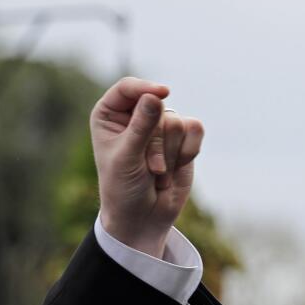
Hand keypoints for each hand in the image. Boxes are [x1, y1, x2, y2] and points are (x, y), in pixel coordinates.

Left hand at [91, 77, 204, 258]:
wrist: (142, 217)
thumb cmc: (123, 187)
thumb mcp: (127, 158)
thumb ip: (142, 127)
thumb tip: (155, 96)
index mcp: (108, 114)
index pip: (128, 88)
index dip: (145, 88)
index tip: (162, 93)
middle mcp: (133, 114)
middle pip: (158, 106)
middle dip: (156, 142)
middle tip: (147, 167)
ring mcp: (159, 125)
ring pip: (178, 121)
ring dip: (170, 153)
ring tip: (156, 172)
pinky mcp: (182, 138)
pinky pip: (196, 130)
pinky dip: (188, 152)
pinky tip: (174, 168)